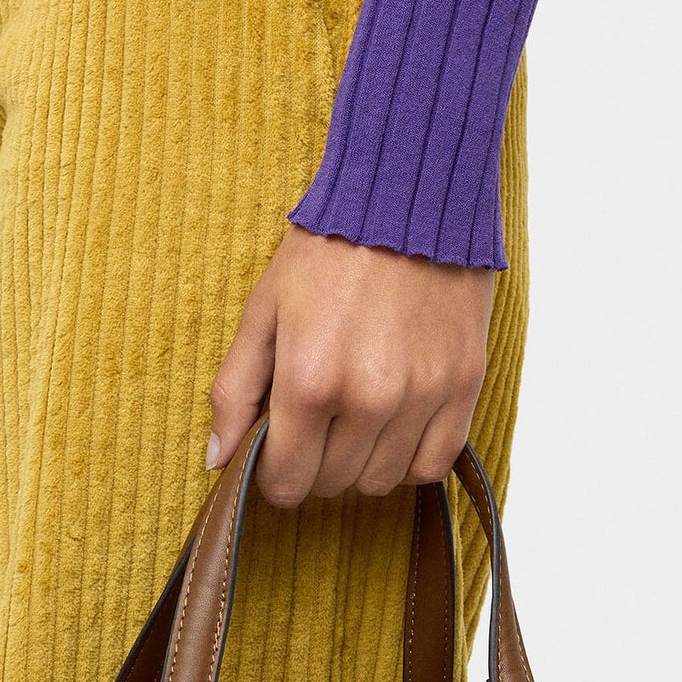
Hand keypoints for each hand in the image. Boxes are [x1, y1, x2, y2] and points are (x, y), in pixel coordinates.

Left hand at [207, 225, 494, 505]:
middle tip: (313, 428)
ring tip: (353, 421)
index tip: (278, 454)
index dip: (274, 476)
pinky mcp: (463, 385)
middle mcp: (368, 398)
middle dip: (314, 467)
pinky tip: (394, 427)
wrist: (407, 197)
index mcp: (309, 381)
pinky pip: (432, 464)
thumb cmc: (327, 251)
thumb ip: (235, 391)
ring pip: (381, 482)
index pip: (287, 481)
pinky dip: (409, 458)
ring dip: (360, 464)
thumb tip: (218, 460)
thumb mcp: (263, 311)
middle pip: (332, 484)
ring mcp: (421, 395)